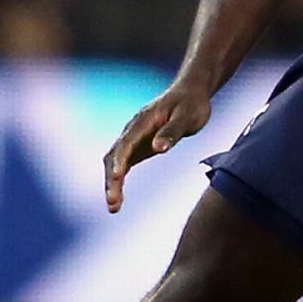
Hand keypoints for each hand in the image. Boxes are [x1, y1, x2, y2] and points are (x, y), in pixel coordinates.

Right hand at [104, 82, 212, 211]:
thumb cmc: (191, 104)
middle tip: (113, 203)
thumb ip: (172, 131)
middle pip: (115, 155)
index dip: (120, 159)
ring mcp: (133, 138)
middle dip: (112, 179)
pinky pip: (123, 165)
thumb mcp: (187, 117)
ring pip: (115, 162)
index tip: (116, 176)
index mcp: (144, 121)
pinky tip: (118, 200)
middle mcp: (133, 130)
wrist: (190, 94)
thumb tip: (157, 148)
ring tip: (113, 207)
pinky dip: (118, 181)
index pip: (127, 142)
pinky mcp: (138, 146)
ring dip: (112, 183)